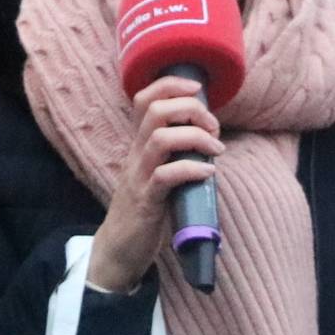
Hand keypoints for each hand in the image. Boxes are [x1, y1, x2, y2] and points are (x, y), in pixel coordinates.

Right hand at [88, 75, 222, 293]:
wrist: (118, 250)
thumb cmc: (144, 210)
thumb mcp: (156, 173)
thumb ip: (173, 154)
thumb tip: (209, 140)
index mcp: (139, 145)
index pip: (145, 100)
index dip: (171, 85)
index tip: (197, 88)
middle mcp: (136, 155)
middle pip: (155, 111)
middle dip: (191, 109)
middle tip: (213, 126)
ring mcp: (139, 177)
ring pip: (160, 139)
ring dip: (195, 137)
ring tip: (216, 148)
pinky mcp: (145, 202)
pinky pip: (166, 176)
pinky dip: (192, 169)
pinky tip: (208, 173)